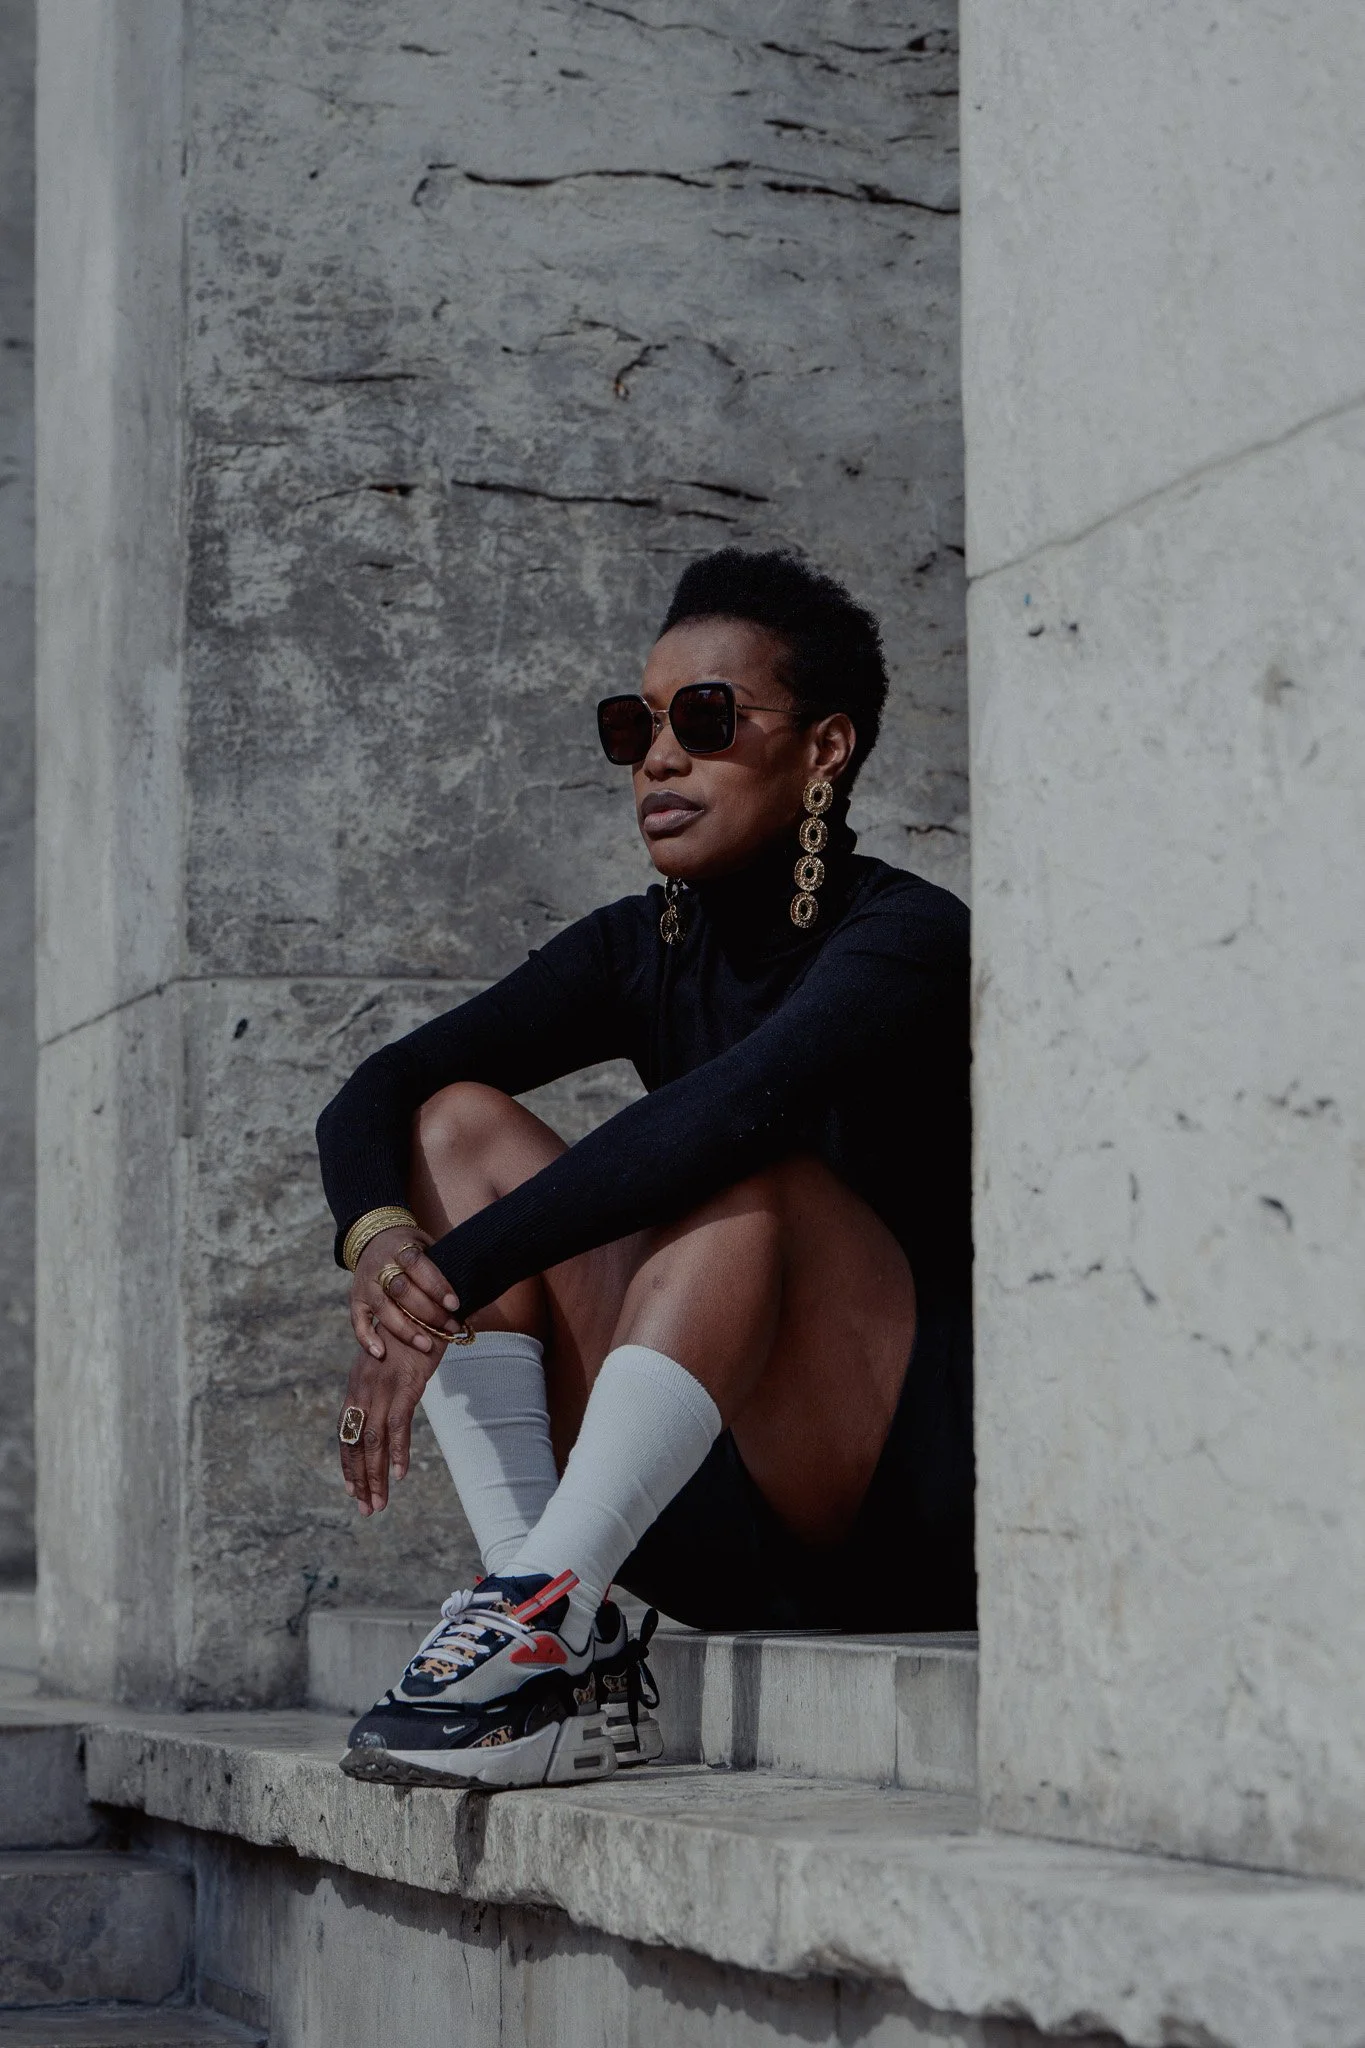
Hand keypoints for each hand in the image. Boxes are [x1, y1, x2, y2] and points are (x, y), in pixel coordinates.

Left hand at [338, 1334, 435, 1512]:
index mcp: (357, 1386)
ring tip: (379, 1503)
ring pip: (373, 1442)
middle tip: (365, 1509)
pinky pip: (399, 1425)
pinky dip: (397, 1452)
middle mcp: (363, 1389)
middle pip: (356, 1443)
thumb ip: (382, 1384)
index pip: (347, 1432)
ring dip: (375, 1476)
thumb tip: (387, 1404)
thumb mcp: (388, 1360)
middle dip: (360, 1479)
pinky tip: (399, 1474)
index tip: (352, 1490)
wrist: (422, 1301)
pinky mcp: (406, 1385)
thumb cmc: (409, 1331)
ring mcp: (383, 1388)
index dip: (348, 1463)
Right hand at [350, 1227, 461, 1360]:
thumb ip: (443, 1265)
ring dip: (404, 1329)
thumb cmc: (411, 1247)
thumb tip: (474, 1288)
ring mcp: (366, 1283)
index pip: (418, 1265)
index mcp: (400, 1248)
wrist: (373, 1237)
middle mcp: (380, 1266)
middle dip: (427, 1312)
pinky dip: (366, 1338)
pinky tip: (380, 1353)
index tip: (454, 1305)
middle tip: (450, 1327)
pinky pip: (358, 1320)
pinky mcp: (355, 1299)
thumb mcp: (427, 1245)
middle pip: (402, 1290)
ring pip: (383, 1308)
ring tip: (426, 1345)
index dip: (436, 1285)